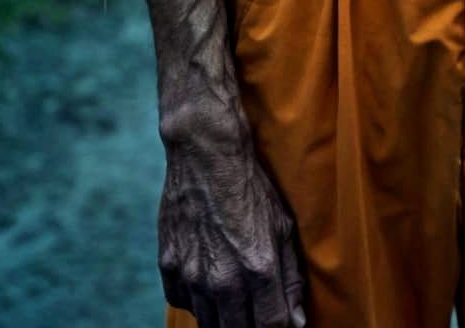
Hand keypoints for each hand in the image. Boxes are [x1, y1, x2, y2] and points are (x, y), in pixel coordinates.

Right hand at [158, 125, 306, 327]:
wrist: (207, 154)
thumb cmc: (250, 187)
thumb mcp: (282, 226)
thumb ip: (290, 278)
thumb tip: (295, 321)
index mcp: (258, 269)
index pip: (272, 327)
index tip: (282, 321)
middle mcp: (223, 279)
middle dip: (251, 327)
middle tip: (256, 311)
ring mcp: (192, 276)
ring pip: (208, 324)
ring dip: (224, 317)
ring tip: (234, 295)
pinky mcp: (169, 267)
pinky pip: (183, 303)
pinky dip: (196, 300)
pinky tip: (207, 279)